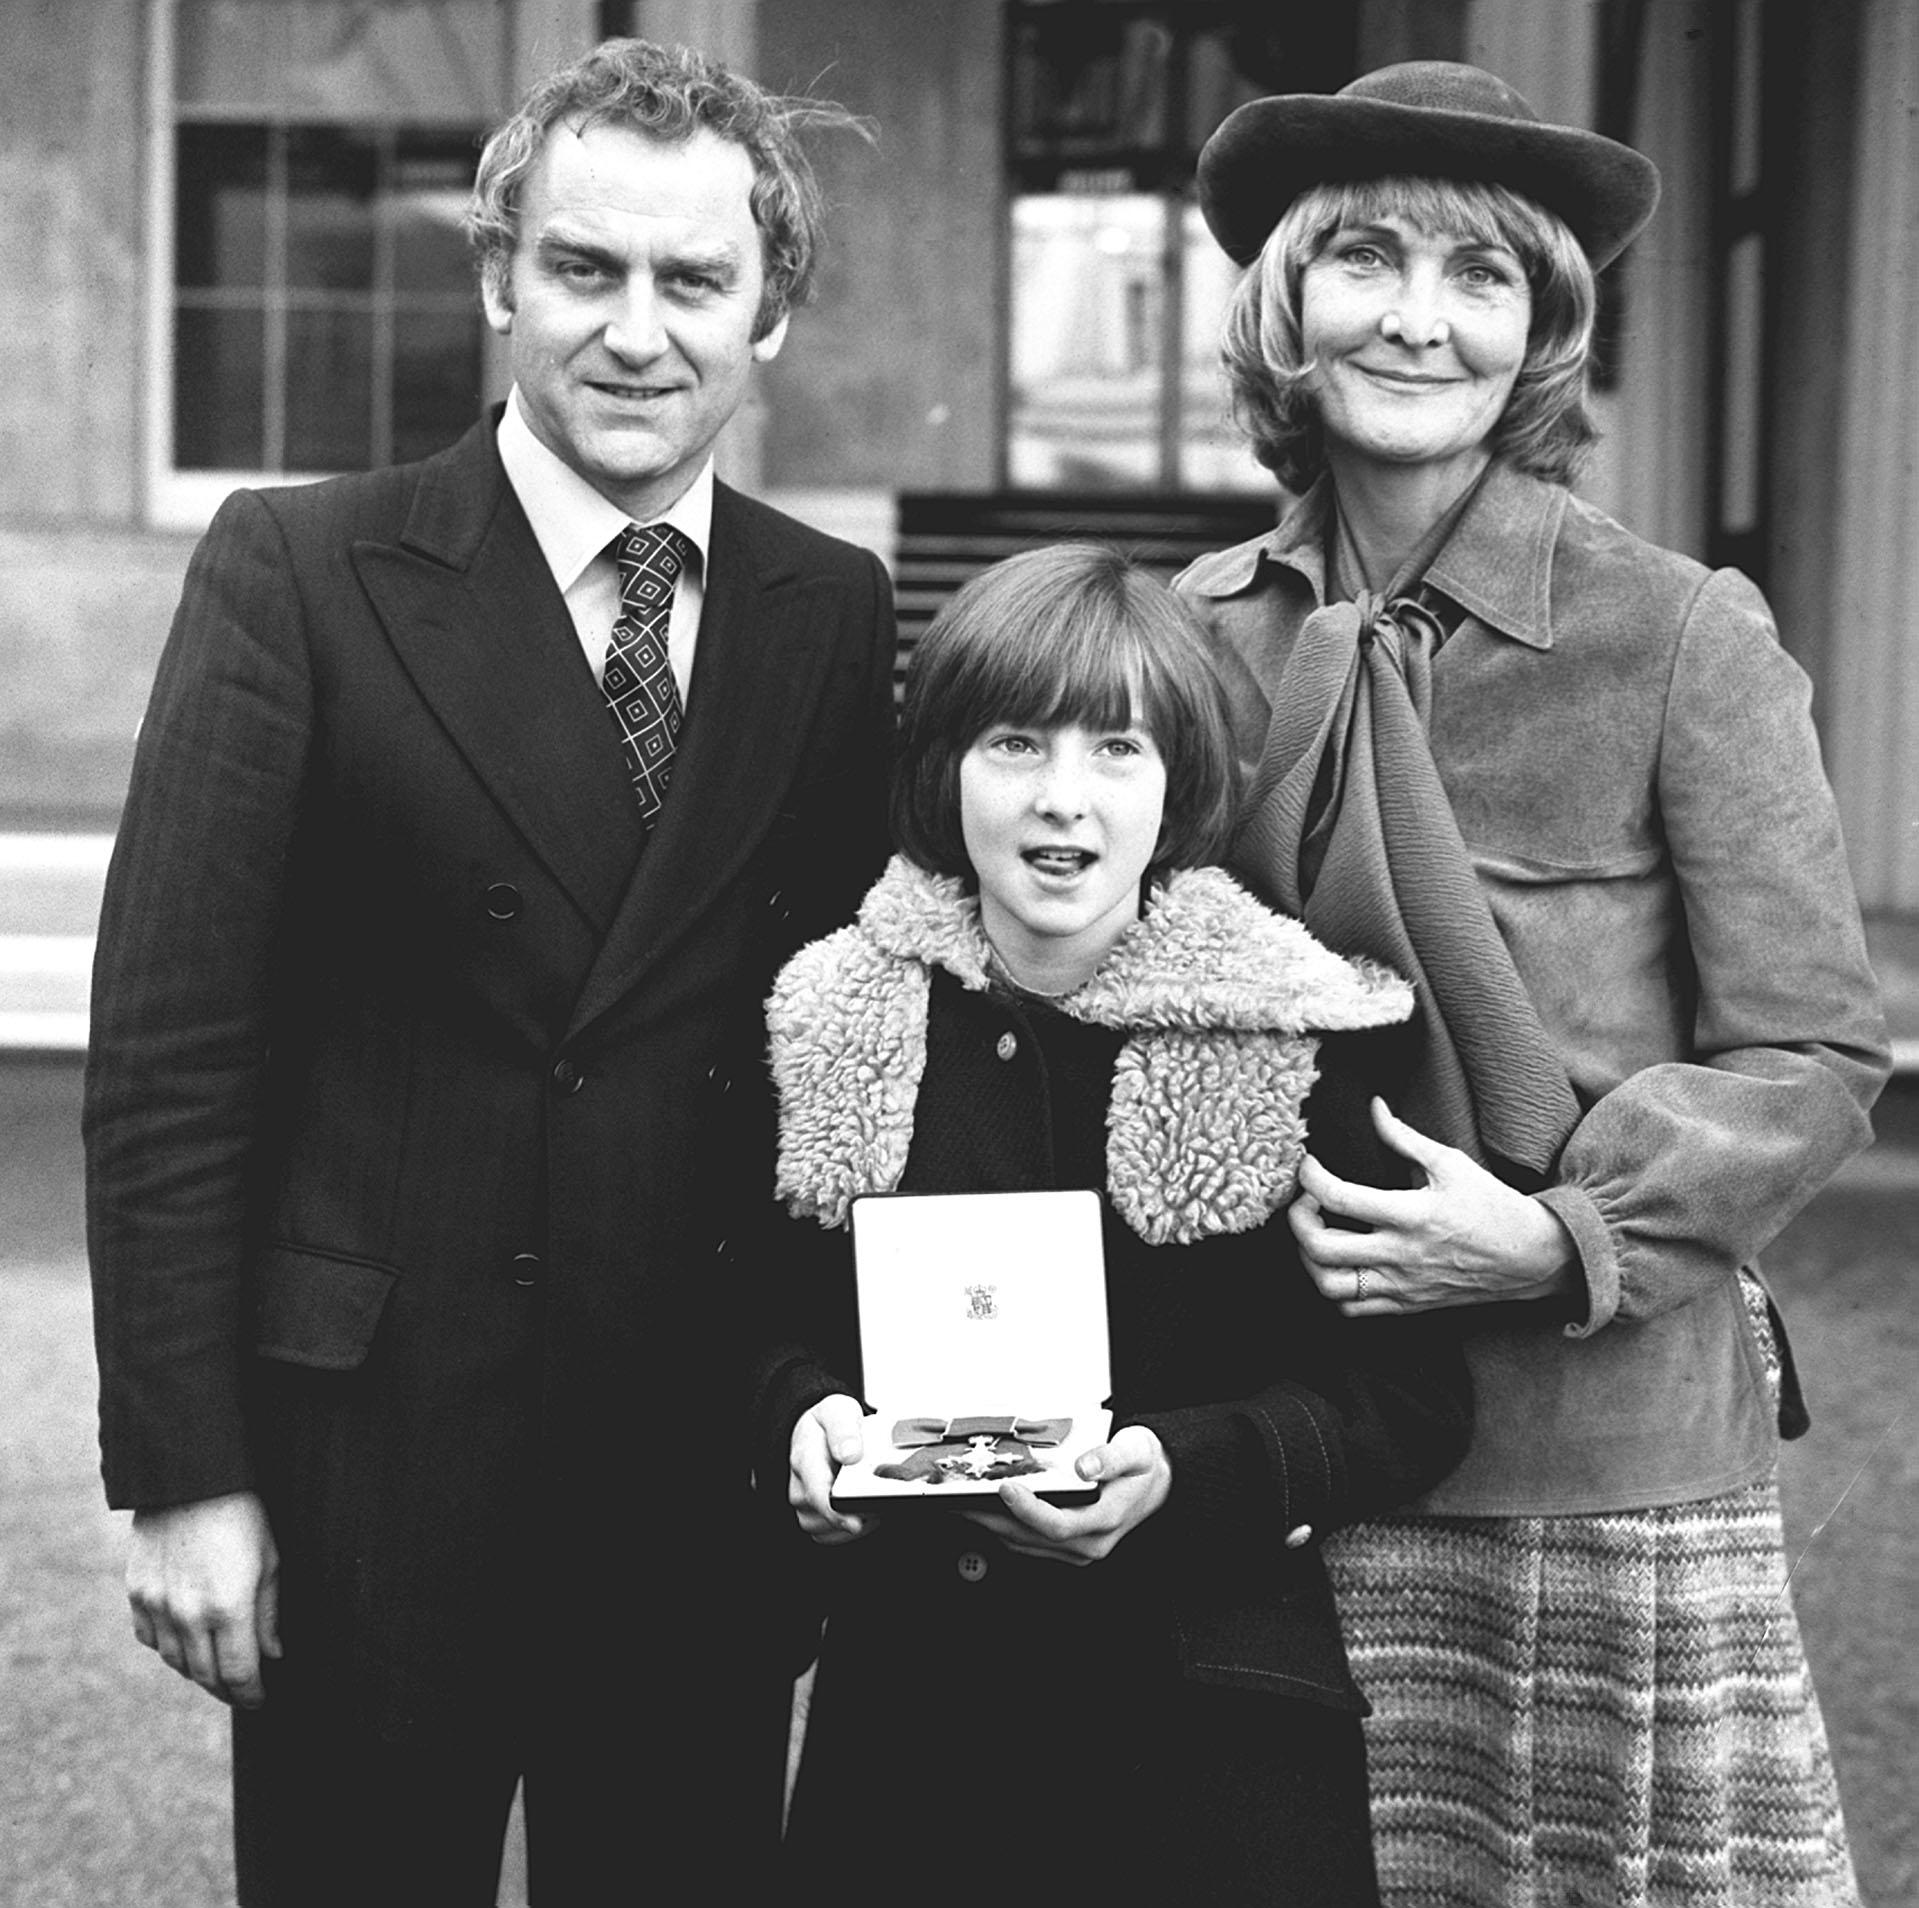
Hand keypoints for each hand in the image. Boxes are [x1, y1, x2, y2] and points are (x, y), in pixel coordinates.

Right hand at [126, 1491, 280, 1707]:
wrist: (190, 1480)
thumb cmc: (243, 1516)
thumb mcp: (270, 1562)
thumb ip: (269, 1615)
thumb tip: (273, 1655)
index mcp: (229, 1609)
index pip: (238, 1674)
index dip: (251, 1693)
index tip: (260, 1699)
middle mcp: (188, 1615)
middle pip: (205, 1676)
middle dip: (226, 1689)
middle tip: (241, 1691)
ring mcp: (157, 1607)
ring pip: (176, 1662)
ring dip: (197, 1672)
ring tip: (217, 1670)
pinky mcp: (136, 1594)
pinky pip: (151, 1639)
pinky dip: (169, 1648)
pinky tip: (186, 1643)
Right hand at [788, 1393, 878, 1545]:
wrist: (817, 1430)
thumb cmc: (828, 1422)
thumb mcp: (838, 1410)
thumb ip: (844, 1429)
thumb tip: (850, 1454)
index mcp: (804, 1458)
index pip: (817, 1493)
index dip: (836, 1512)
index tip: (857, 1521)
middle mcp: (799, 1485)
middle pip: (824, 1517)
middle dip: (856, 1515)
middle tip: (883, 1502)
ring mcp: (804, 1504)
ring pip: (828, 1530)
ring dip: (855, 1523)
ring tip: (875, 1502)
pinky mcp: (813, 1517)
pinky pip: (831, 1535)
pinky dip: (851, 1529)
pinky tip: (866, 1512)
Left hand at [957, 1425, 1170, 1564]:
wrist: (1160, 1481)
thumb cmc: (1145, 1463)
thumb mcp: (1136, 1450)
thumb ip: (1110, 1458)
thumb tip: (1084, 1466)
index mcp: (1106, 1520)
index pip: (1058, 1525)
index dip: (1028, 1510)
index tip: (1005, 1487)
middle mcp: (1091, 1542)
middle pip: (1031, 1538)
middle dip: (992, 1520)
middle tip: (960, 1500)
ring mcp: (1079, 1549)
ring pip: (1026, 1543)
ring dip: (992, 1526)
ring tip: (963, 1504)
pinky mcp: (1070, 1546)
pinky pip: (1030, 1542)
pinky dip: (1005, 1527)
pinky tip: (987, 1509)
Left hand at [1290, 1098, 1577, 1315]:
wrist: (1530, 1257)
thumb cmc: (1491, 1205)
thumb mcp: (1451, 1162)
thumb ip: (1404, 1137)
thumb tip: (1374, 1107)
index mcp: (1412, 1214)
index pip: (1340, 1198)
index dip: (1311, 1178)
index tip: (1308, 1165)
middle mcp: (1401, 1255)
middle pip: (1322, 1248)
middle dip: (1298, 1221)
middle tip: (1305, 1202)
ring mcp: (1402, 1285)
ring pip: (1330, 1286)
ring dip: (1309, 1260)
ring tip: (1316, 1235)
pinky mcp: (1406, 1304)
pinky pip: (1353, 1309)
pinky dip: (1333, 1288)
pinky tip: (1339, 1263)